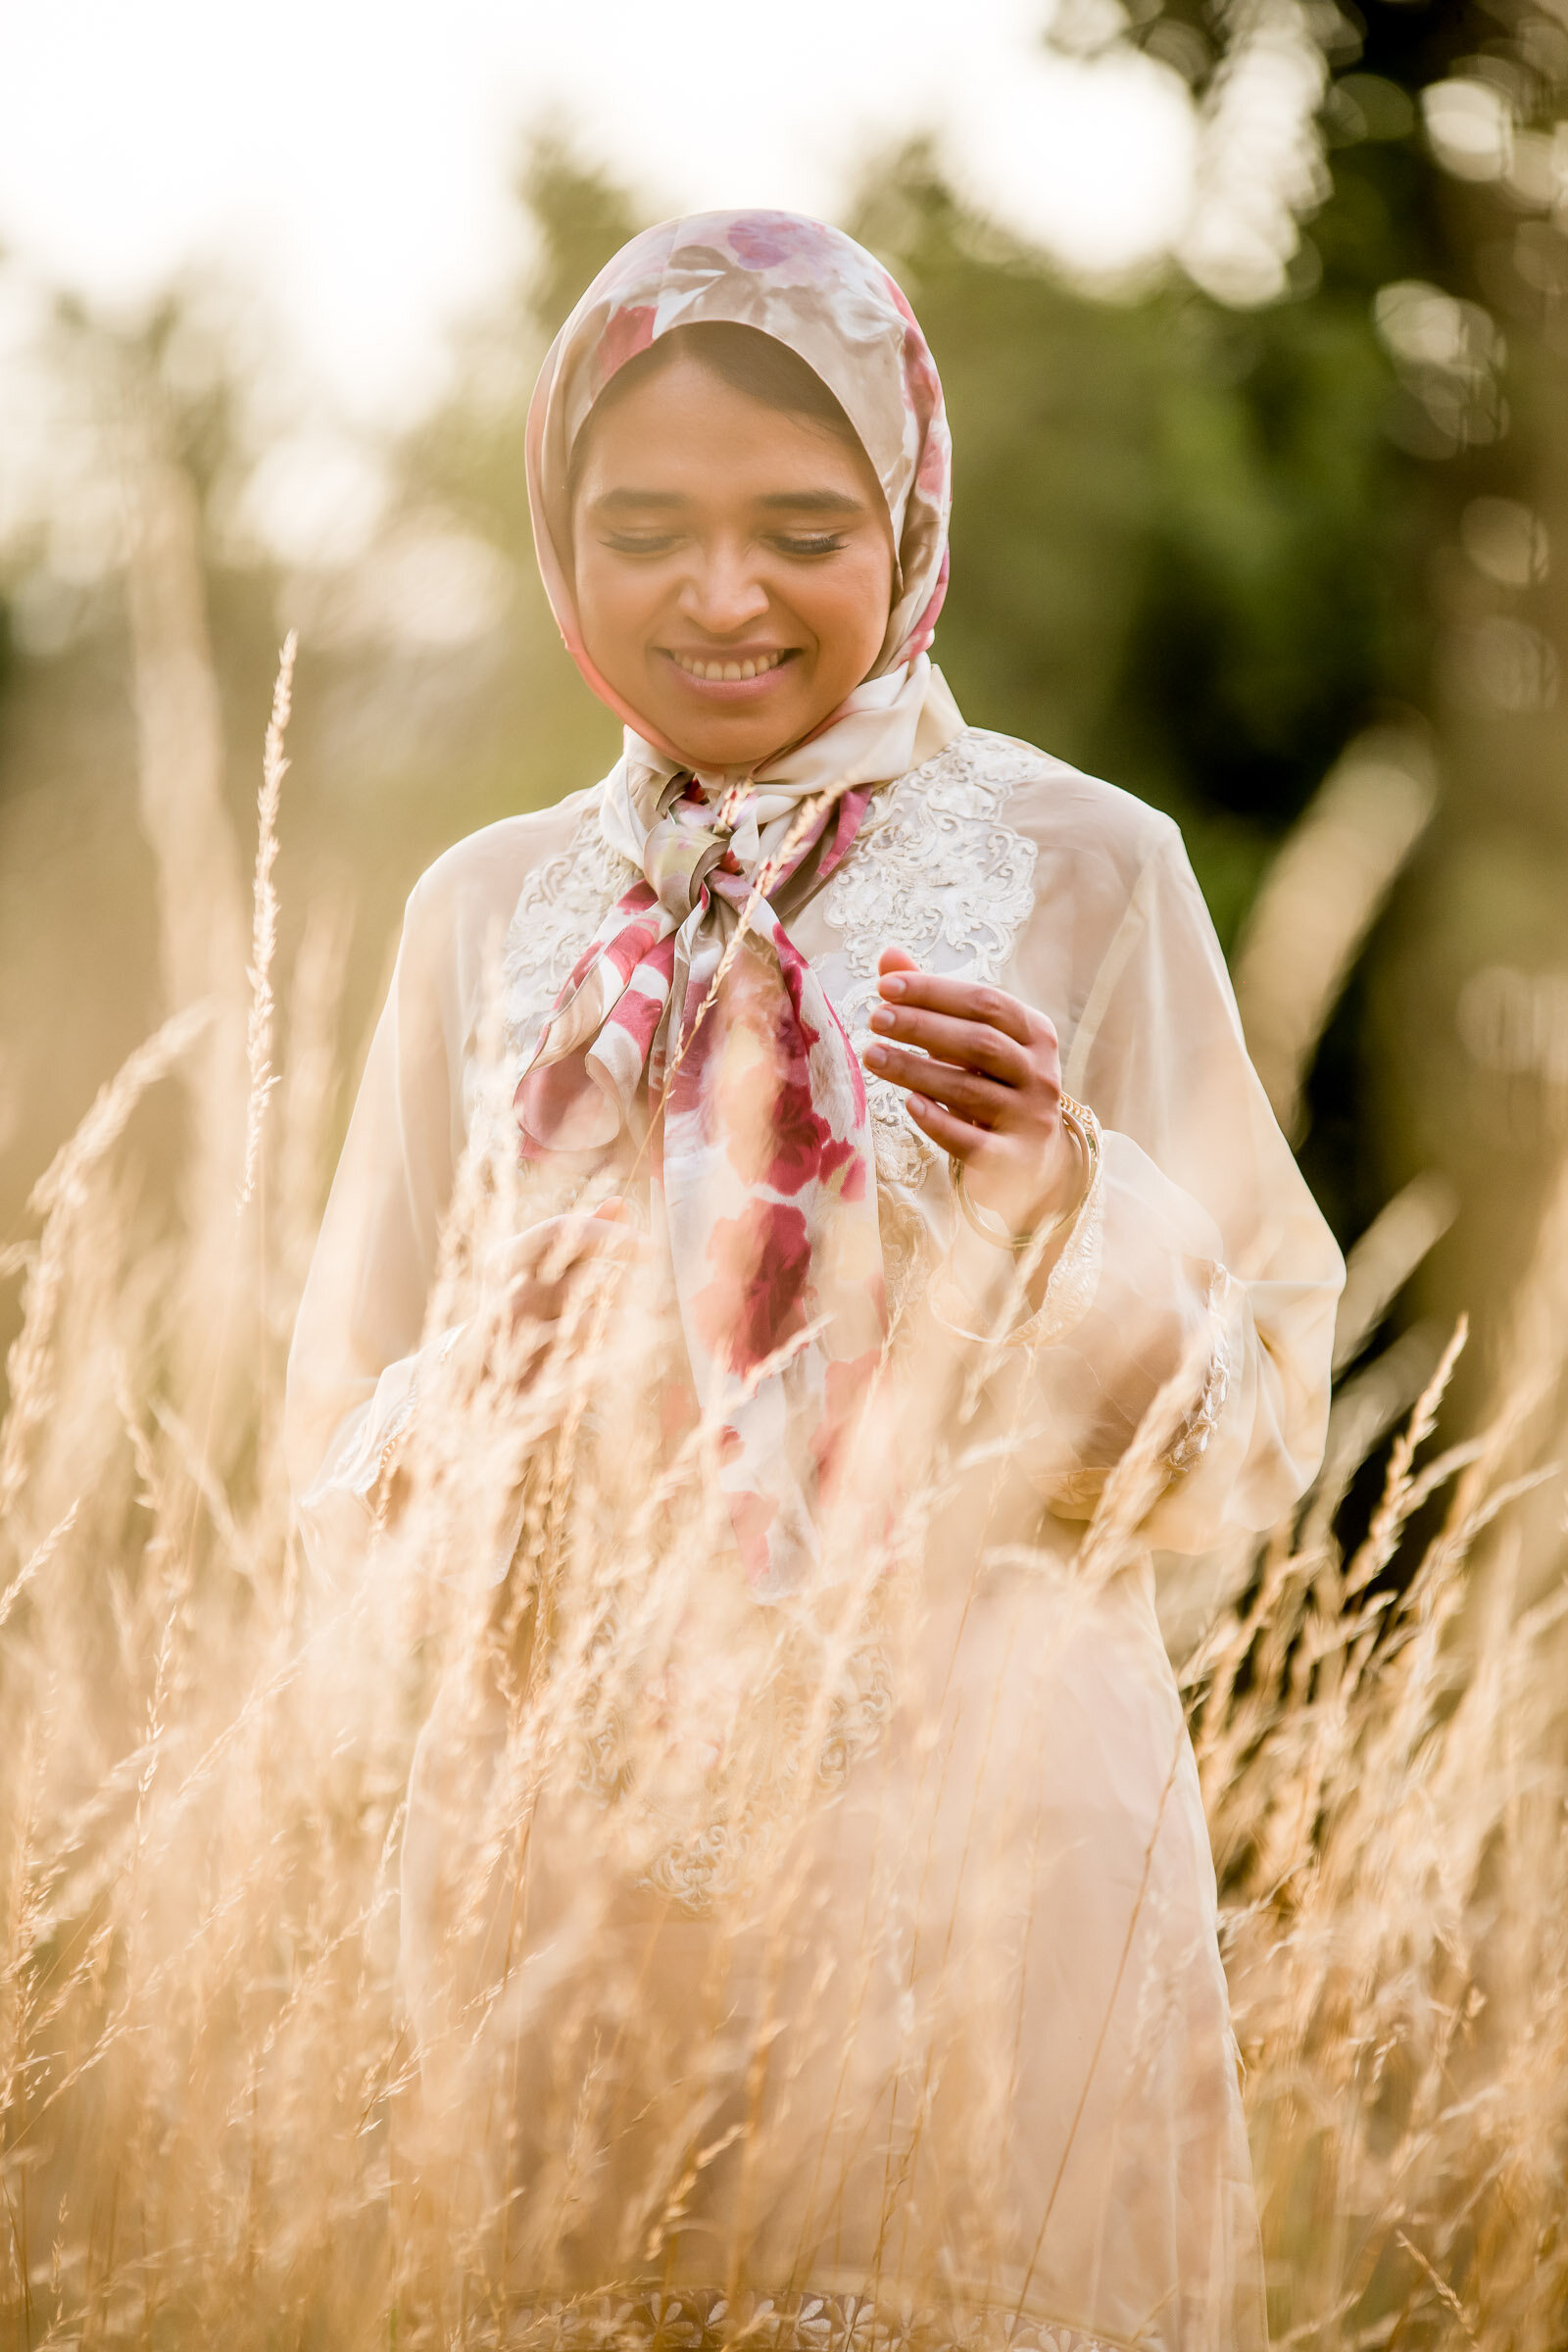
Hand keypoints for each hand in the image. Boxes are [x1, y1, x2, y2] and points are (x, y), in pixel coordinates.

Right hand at [487, 1199, 642, 1371]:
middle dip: (622, 1283)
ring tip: (639, 1322)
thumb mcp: (543, 1267)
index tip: (652, 1246)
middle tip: (650, 1292)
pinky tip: (624, 1351)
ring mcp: (514, 1336)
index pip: (561, 1230)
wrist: (478, 1376)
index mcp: (506, 1257)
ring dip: (621, 1322)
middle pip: (579, 1276)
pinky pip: (584, 1361)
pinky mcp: (530, 1375)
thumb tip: (620, 1203)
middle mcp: (507, 1293)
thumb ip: (580, 1236)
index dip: (610, 1233)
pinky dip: (609, 1353)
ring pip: (586, 1321)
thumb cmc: (523, 1307)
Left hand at [862, 948, 1079, 1237]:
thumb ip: (933, 1000)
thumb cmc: (992, 1084)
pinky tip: (907, 1104)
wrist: (1033, 1158)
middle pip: (979, 1041)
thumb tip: (889, 956)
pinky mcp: (1014, 1159)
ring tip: (872, 1056)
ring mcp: (1030, 1117)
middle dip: (922, 1026)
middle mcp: (1040, 1073)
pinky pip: (972, 1140)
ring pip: (969, 1089)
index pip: (985, 1001)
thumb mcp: (970, 1039)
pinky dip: (938, 1121)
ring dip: (916, 1070)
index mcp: (1034, 1033)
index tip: (885, 987)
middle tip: (874, 1018)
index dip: (934, 991)